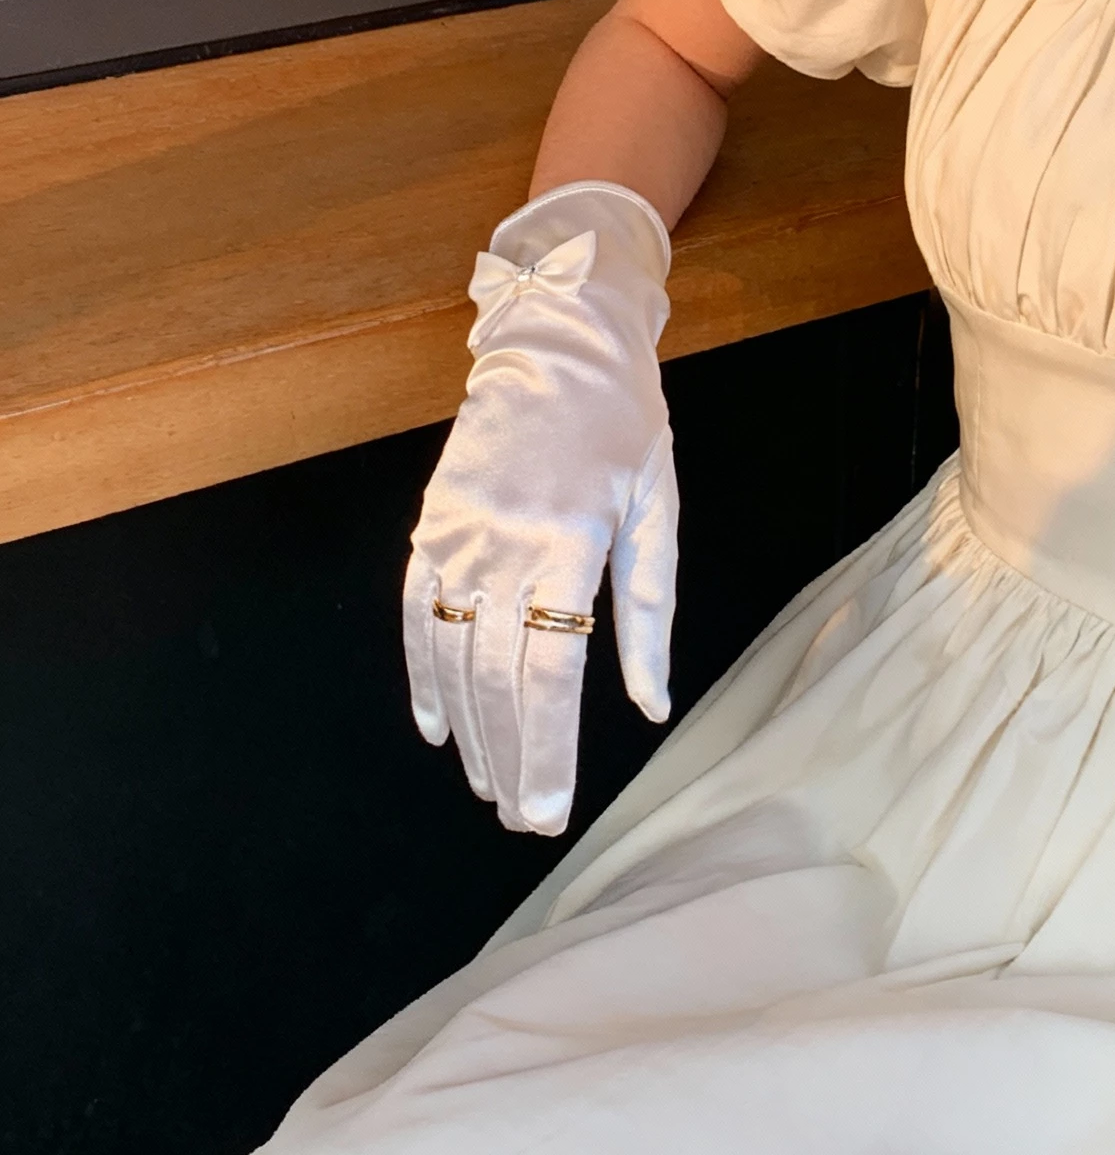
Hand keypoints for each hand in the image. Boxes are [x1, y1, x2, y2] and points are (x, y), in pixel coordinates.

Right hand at [402, 182, 676, 834]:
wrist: (558, 337)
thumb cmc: (624, 421)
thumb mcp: (657, 506)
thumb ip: (650, 610)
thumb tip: (652, 705)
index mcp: (568, 540)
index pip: (550, 672)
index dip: (546, 750)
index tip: (546, 812)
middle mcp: (503, 542)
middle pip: (496, 677)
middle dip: (509, 758)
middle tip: (523, 817)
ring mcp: (458, 532)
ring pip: (452, 655)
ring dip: (468, 729)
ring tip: (488, 785)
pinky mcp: (432, 522)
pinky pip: (417, 613)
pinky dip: (422, 673)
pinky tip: (436, 724)